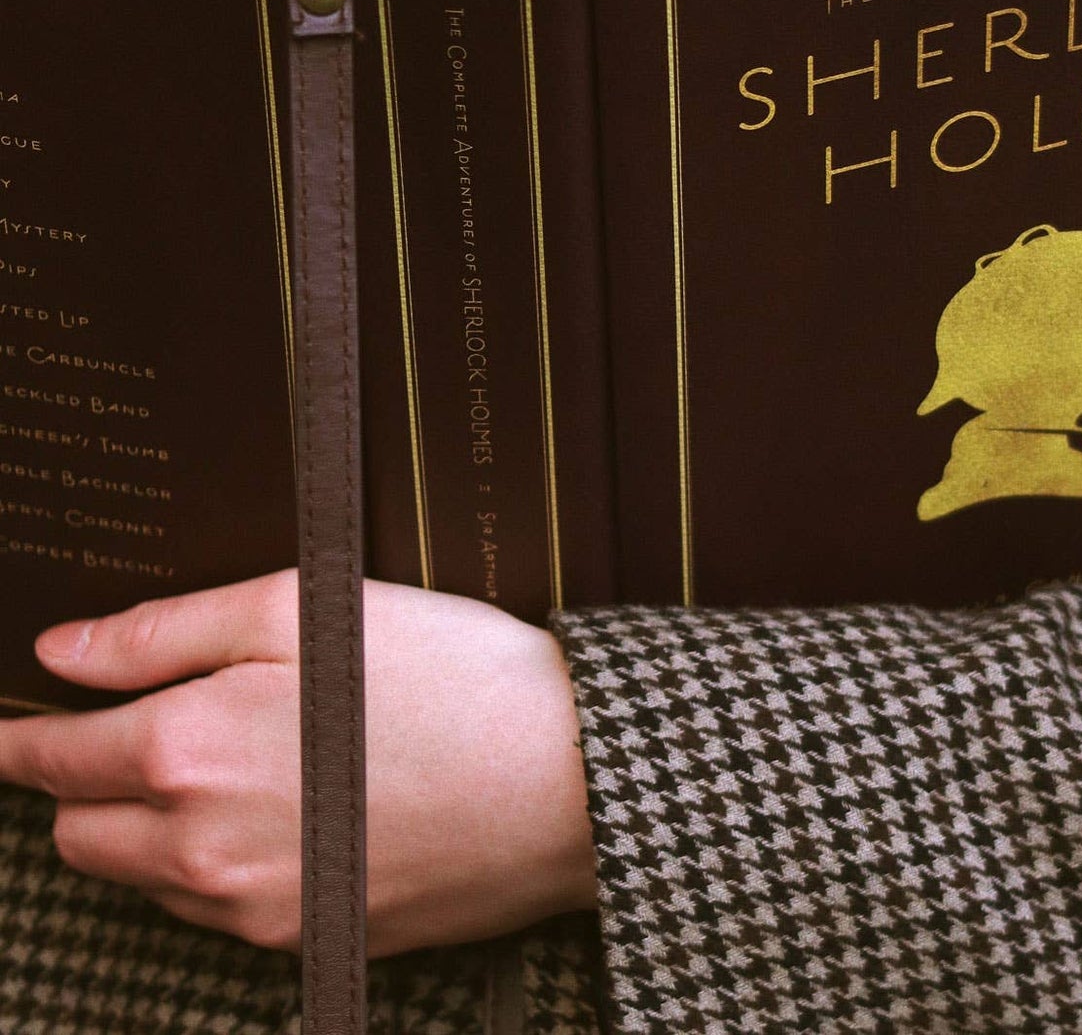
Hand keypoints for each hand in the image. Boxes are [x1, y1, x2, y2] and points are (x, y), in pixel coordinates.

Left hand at [0, 572, 597, 954]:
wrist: (563, 778)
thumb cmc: (449, 675)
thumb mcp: (307, 607)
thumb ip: (167, 628)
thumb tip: (61, 652)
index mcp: (185, 749)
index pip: (48, 757)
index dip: (20, 736)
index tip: (13, 728)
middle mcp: (195, 847)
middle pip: (77, 832)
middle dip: (88, 782)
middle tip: (145, 726)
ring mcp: (246, 907)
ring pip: (142, 877)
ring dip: (151, 829)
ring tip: (239, 760)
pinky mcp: (301, 936)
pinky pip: (214, 909)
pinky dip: (219, 864)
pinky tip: (293, 806)